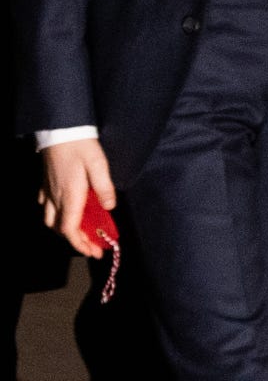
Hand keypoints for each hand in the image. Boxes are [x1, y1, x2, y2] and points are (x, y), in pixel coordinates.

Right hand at [41, 138, 114, 257]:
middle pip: (60, 228)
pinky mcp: (45, 182)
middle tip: (91, 245)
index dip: (81, 244)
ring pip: (50, 219)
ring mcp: (48, 190)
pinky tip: (63, 209)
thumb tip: (109, 207)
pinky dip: (54, 213)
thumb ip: (104, 187)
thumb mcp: (98, 164)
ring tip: (79, 231)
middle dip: (76, 240)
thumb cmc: (80, 145)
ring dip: (64, 229)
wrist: (60, 128)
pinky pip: (45, 205)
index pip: (70, 230)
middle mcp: (56, 196)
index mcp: (70, 196)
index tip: (94, 252)